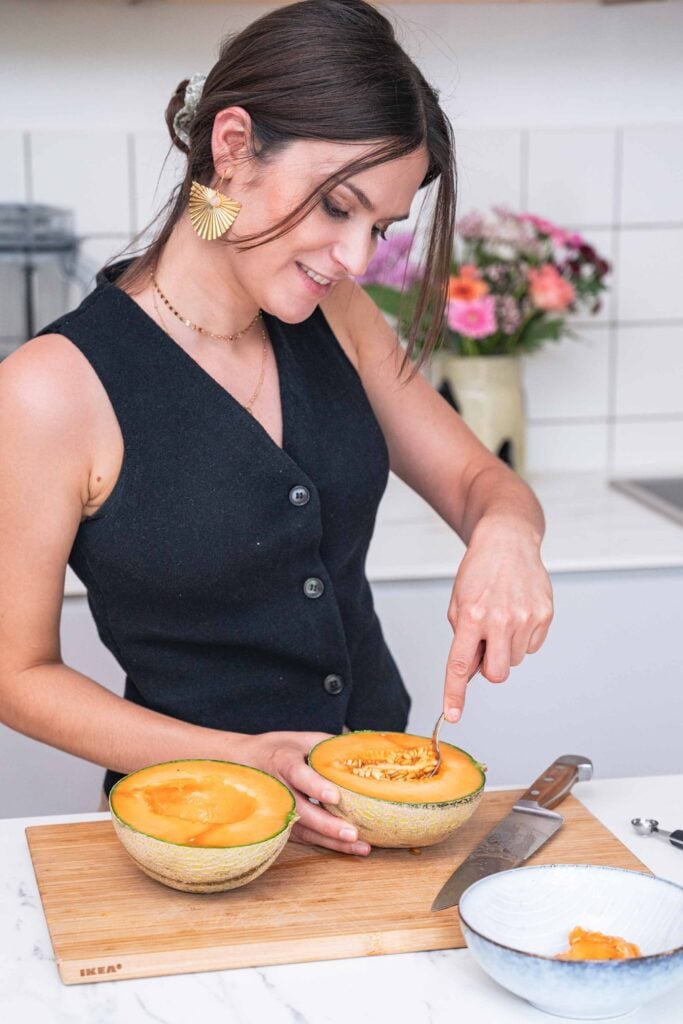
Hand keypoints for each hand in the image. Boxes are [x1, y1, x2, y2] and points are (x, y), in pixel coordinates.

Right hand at [234, 731, 370, 855]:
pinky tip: (350, 848)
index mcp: (283, 761)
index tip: (334, 797)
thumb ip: (329, 747)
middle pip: (301, 810)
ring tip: (360, 846)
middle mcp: (278, 788)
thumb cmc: (280, 749)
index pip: (298, 774)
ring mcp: (277, 810)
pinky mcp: (280, 825)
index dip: (315, 786)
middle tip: (353, 832)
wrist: (243, 763)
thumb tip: (363, 754)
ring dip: (332, 840)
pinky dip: (327, 844)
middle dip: (327, 824)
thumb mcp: (302, 739)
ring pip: (303, 829)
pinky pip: (304, 837)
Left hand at [443, 519, 553, 721]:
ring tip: (502, 617)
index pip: (460, 664)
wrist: (508, 540)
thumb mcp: (458, 601)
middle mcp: (500, 619)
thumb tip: (470, 671)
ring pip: (515, 660)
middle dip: (490, 666)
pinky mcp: (544, 615)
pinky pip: (532, 647)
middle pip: (496, 673)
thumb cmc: (480, 570)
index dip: (455, 693)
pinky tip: (517, 613)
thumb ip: (462, 637)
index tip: (453, 715)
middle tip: (486, 643)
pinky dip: (522, 637)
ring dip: (506, 648)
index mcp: (471, 616)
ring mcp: (525, 618)